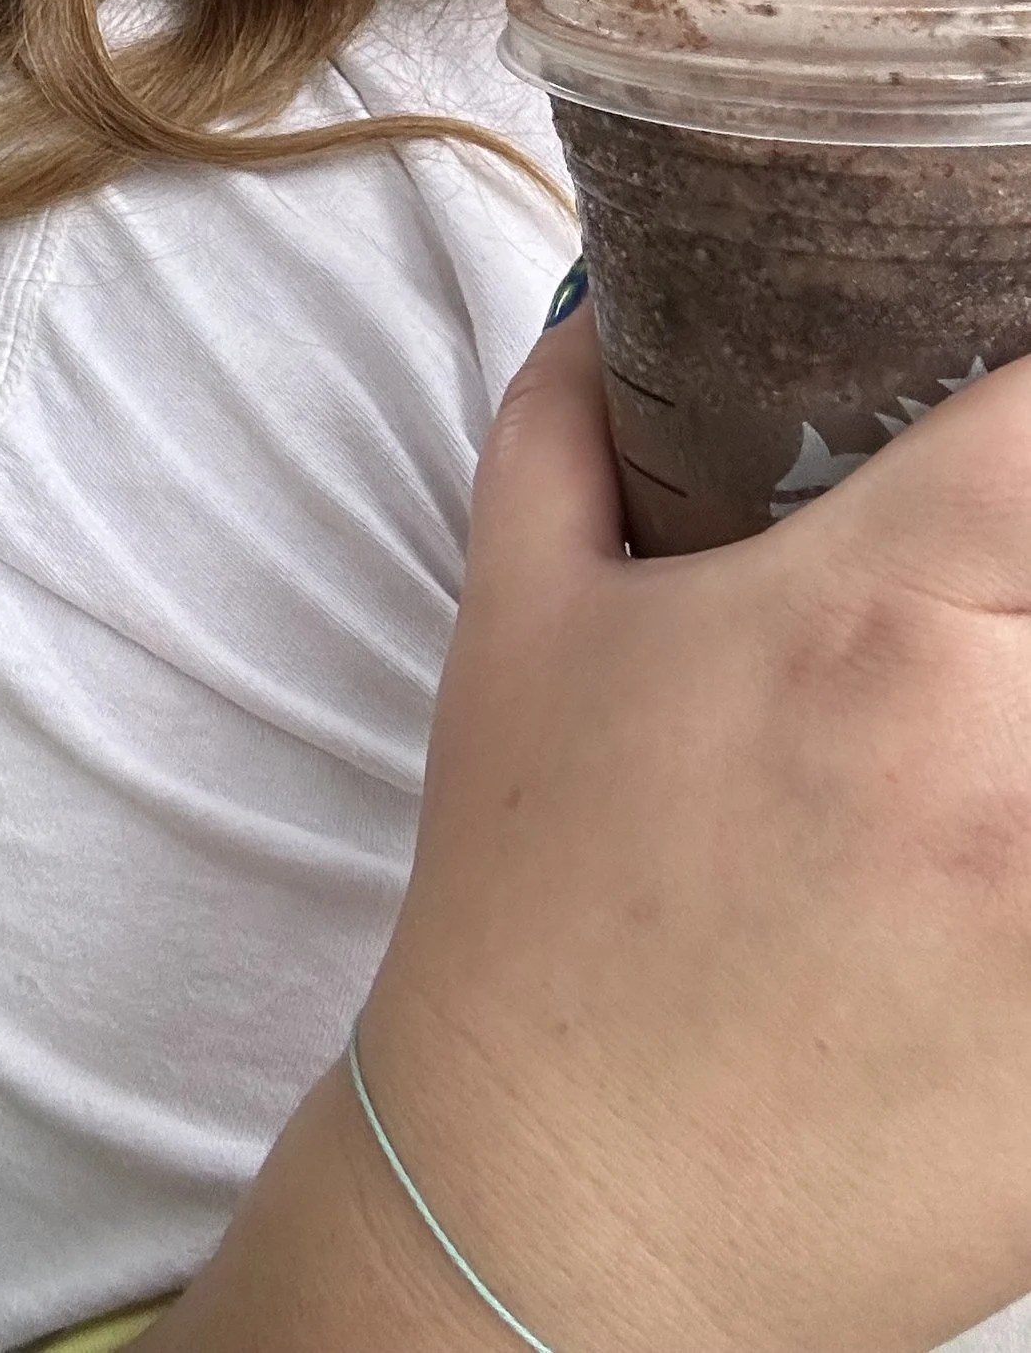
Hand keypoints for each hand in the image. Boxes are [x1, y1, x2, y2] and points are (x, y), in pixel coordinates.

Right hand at [365, 309, 1030, 1352]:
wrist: (572, 1201)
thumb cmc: (539, 899)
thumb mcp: (520, 621)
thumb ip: (567, 426)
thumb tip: (609, 297)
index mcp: (870, 619)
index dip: (1028, 380)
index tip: (1001, 395)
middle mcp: (1012, 747)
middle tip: (989, 566)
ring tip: (985, 711)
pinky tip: (986, 847)